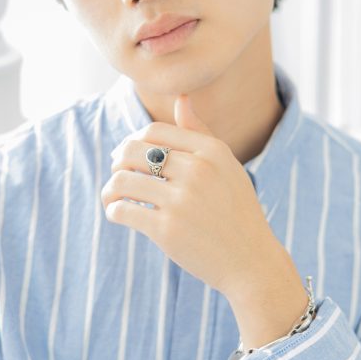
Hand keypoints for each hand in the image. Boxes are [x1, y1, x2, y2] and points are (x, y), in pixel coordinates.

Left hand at [101, 94, 285, 300]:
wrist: (250, 261)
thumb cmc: (236, 212)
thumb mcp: (227, 167)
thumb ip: (200, 133)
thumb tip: (181, 98)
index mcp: (212, 151)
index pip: (154, 131)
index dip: (133, 141)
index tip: (127, 156)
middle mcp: (197, 170)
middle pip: (132, 151)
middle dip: (117, 162)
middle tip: (119, 177)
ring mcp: (181, 200)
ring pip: (122, 180)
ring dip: (110, 189)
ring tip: (113, 198)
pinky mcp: (167, 230)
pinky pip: (122, 210)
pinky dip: (113, 210)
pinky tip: (118, 214)